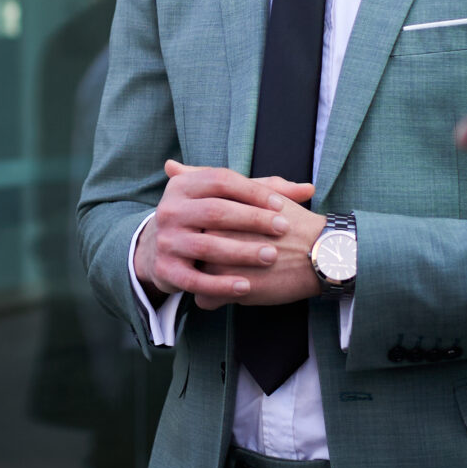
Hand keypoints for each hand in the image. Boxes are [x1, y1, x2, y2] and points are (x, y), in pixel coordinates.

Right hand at [134, 161, 319, 308]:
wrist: (158, 250)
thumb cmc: (204, 219)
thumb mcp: (225, 200)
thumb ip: (264, 191)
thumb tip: (308, 189)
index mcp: (183, 186)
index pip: (221, 181)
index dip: (253, 192)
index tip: (281, 205)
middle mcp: (169, 210)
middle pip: (215, 211)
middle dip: (252, 221)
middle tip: (283, 229)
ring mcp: (165, 240)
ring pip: (207, 245)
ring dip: (241, 252)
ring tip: (271, 256)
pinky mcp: (165, 270)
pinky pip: (195, 279)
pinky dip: (221, 284)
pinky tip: (246, 286)